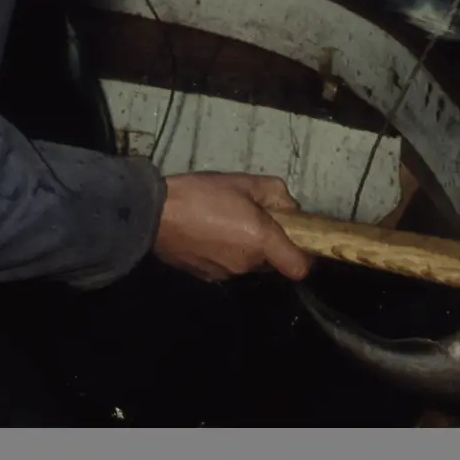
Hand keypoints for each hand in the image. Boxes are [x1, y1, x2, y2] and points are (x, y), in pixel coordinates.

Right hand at [152, 172, 313, 282]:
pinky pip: (228, 265)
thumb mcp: (245, 182)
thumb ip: (276, 194)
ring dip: (246, 247)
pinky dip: (226, 252)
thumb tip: (291, 210)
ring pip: (249, 263)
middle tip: (253, 216)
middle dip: (269, 243)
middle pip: (272, 261)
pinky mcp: (208, 277)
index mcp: (261, 240)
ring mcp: (227, 274)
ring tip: (226, 221)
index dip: (303, 256)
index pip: (299, 268)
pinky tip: (210, 233)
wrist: (156, 214)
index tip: (296, 239)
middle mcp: (247, 264)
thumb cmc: (203, 193)